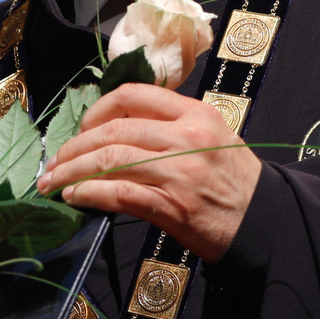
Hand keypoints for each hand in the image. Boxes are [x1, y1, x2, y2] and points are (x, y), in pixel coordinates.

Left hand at [38, 83, 260, 260]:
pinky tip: (74, 197)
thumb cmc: (237, 183)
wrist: (266, 224)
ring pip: (110, 159)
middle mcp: (186, 137)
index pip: (133, 94)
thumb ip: (173, 126)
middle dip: (74, 146)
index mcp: (195, 114)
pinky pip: (118, 193)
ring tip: (53, 182)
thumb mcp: (215, 137)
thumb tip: (119, 130)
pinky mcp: (171, 205)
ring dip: (72, 170)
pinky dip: (89, 193)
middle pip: (113, 130)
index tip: (82, 128)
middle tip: (54, 162)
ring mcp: (178, 171)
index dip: (98, 110)